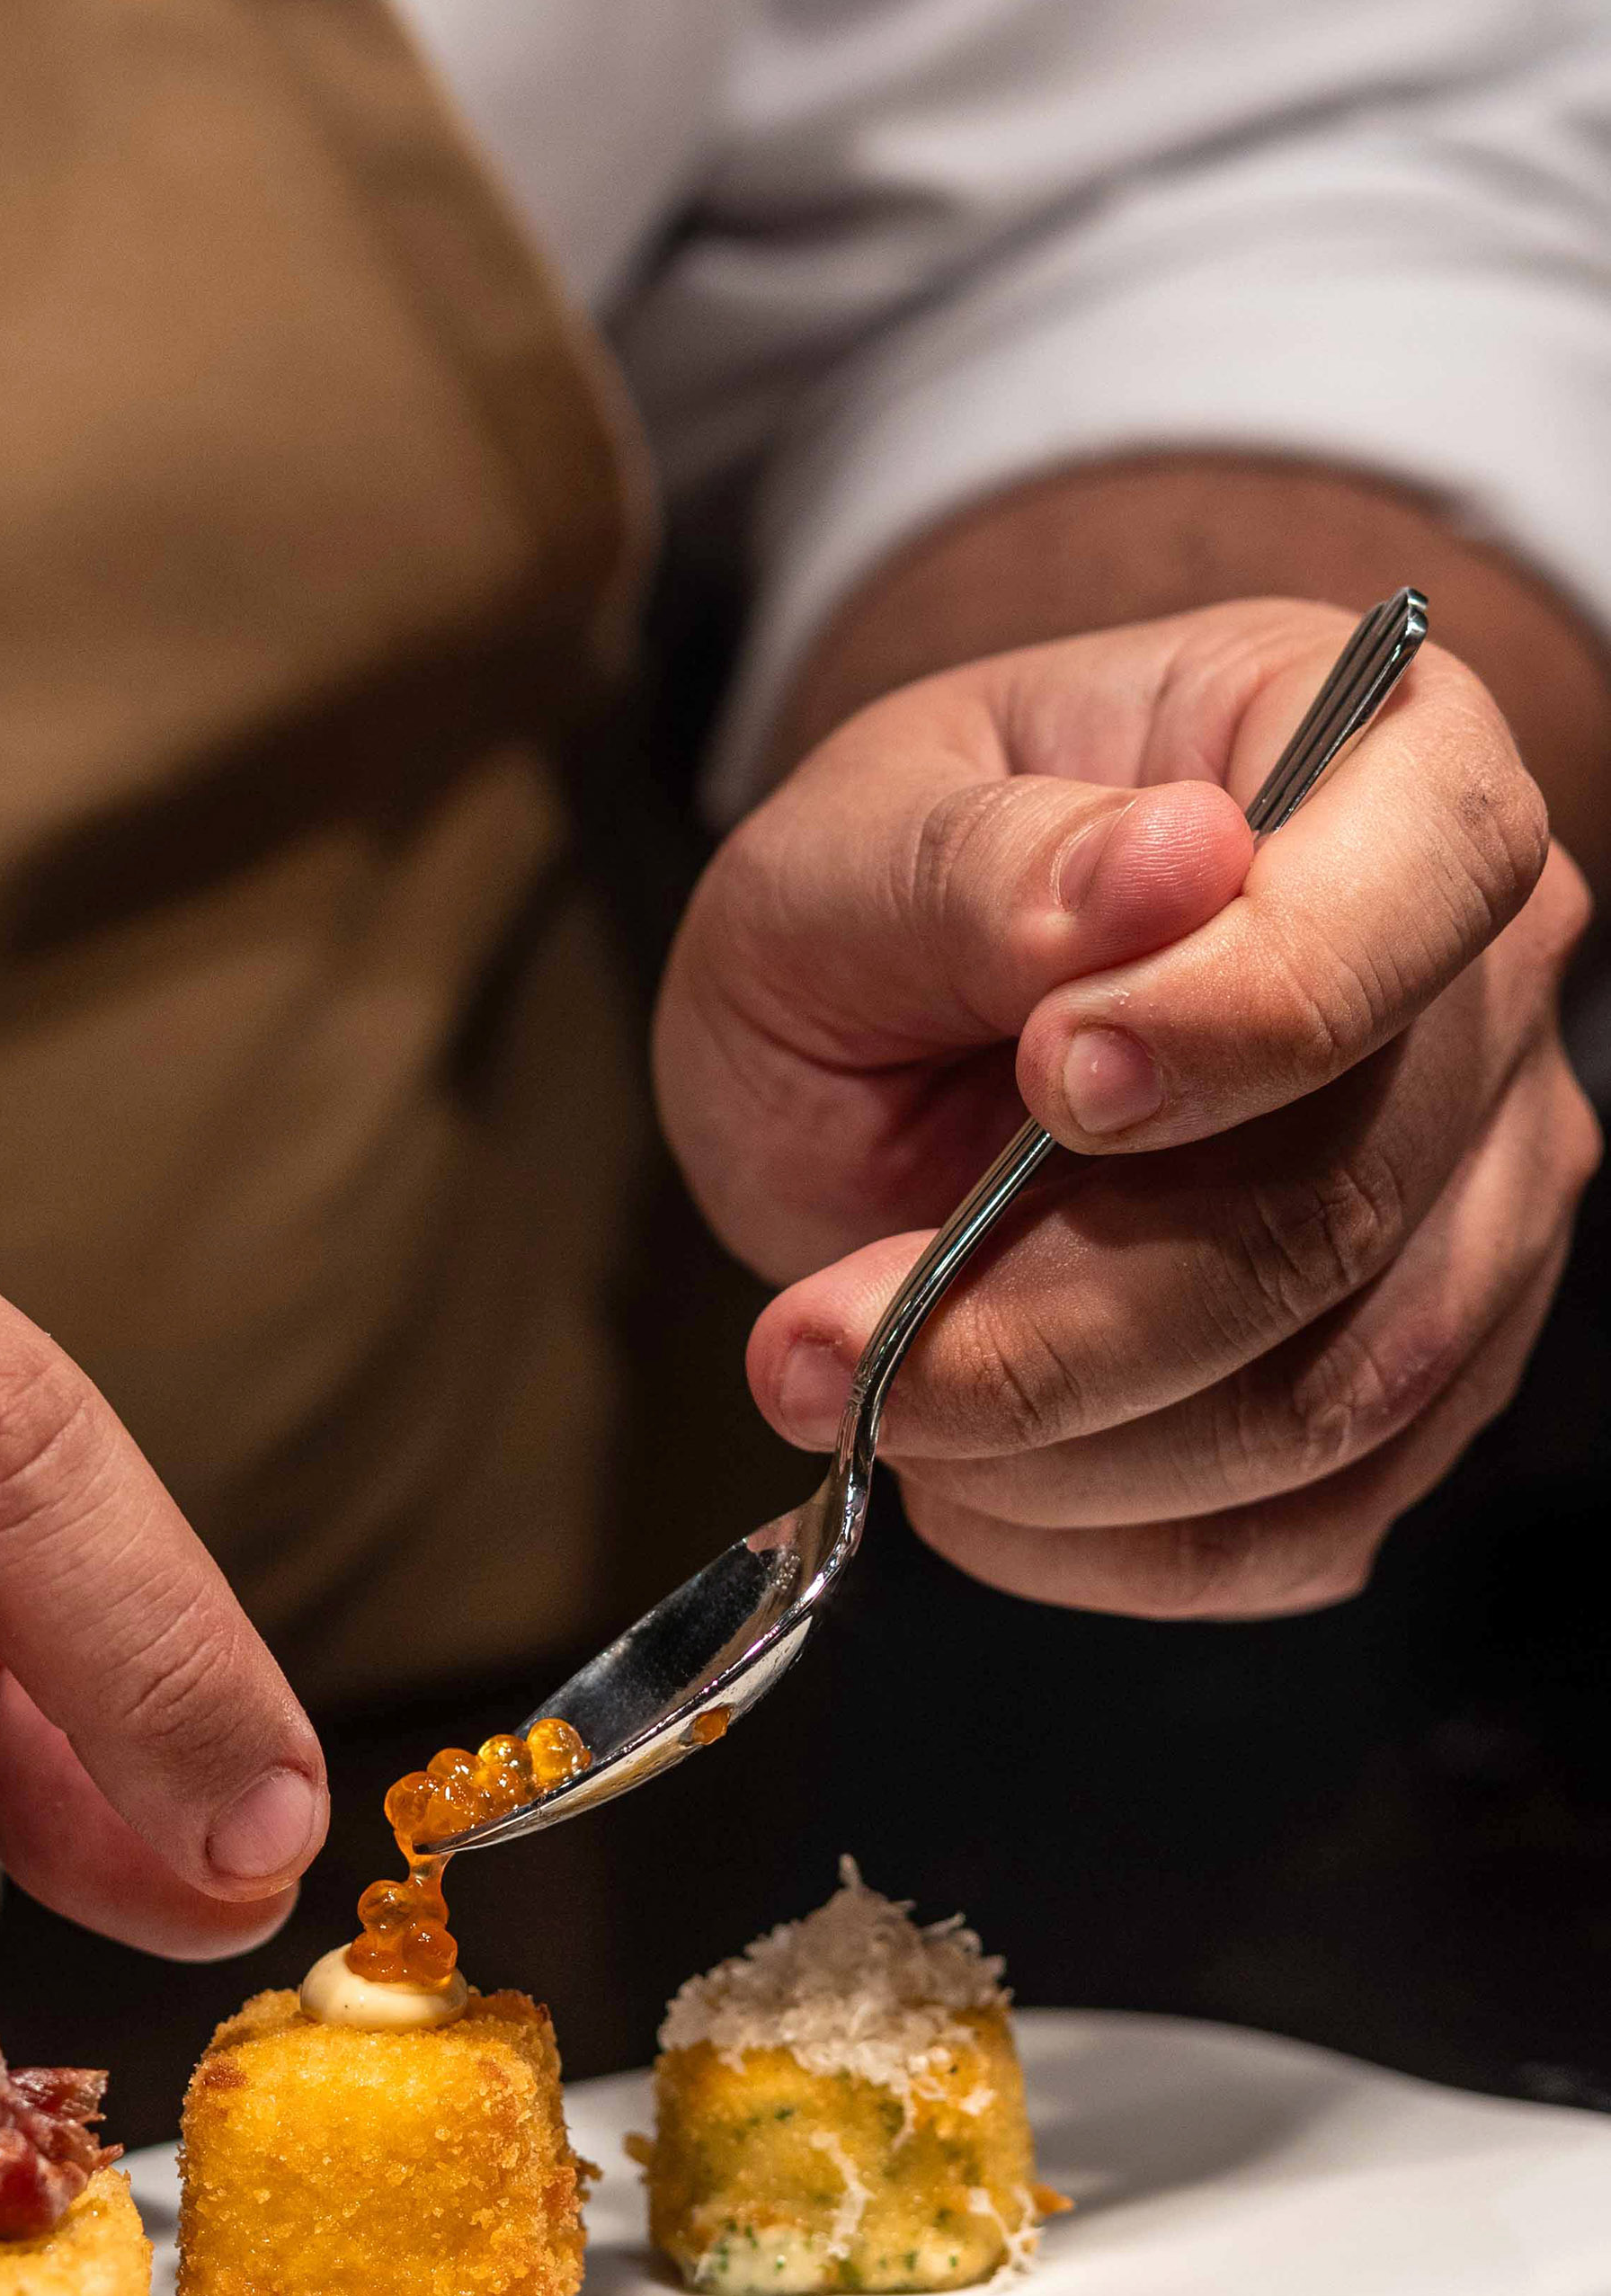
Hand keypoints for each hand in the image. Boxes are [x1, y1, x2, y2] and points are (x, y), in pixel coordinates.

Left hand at [654, 600, 1597, 1614]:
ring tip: (846, 1393)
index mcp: (1380, 753)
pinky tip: (961, 1479)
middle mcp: (1478, 976)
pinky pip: (1305, 1523)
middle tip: (817, 1342)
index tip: (1051, 1078)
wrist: (892, 1017)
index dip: (1255, 1007)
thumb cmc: (889, 892)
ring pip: (1332, 1395)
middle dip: (1063, 1308)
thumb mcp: (846, 842)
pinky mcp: (1422, 1373)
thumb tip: (1163, 868)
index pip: (1429, 879)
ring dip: (1061, 1444)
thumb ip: (980, 864)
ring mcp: (1478, 1189)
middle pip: (1349, 1196)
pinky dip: (1107, 1542)